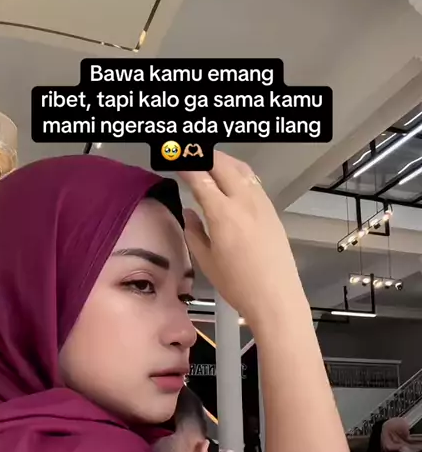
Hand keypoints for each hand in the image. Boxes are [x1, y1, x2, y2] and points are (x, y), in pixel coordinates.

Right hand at [179, 151, 300, 323]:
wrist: (275, 297)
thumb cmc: (239, 285)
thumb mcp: (207, 261)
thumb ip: (194, 232)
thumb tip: (190, 214)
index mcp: (223, 213)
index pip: (200, 178)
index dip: (186, 165)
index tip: (175, 158)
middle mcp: (244, 201)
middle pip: (222, 164)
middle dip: (204, 155)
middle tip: (189, 153)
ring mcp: (261, 204)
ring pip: (241, 169)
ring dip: (222, 159)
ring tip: (209, 159)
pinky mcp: (272, 211)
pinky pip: (253, 181)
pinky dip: (238, 172)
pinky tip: (232, 178)